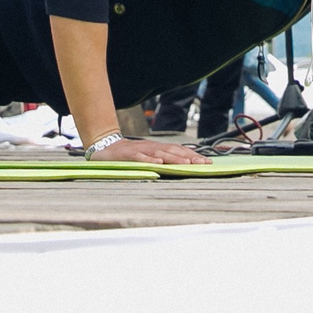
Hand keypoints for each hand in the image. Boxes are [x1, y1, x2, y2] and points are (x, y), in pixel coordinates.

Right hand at [86, 136, 208, 165]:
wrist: (105, 147)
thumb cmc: (129, 155)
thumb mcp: (147, 156)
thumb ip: (162, 159)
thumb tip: (183, 165)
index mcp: (157, 148)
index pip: (178, 150)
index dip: (193, 155)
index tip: (207, 162)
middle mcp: (151, 147)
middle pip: (173, 151)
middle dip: (189, 157)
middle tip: (203, 163)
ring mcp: (140, 150)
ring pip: (160, 153)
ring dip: (174, 158)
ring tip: (187, 164)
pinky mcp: (128, 155)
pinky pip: (140, 157)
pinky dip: (150, 160)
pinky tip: (158, 163)